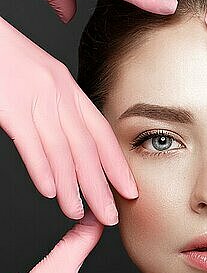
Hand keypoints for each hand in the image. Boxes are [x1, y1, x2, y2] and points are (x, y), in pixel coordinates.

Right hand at [0, 17, 140, 224]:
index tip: (129, 190)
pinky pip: (31, 142)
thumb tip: (67, 148)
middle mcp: (57, 92)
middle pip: (87, 148)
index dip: (117, 165)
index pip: (101, 132)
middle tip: (110, 214)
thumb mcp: (40, 79)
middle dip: (101, 186)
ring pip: (61, 150)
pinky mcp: (10, 105)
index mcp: (68, 87)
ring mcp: (34, 97)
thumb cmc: (5, 57)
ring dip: (72, 187)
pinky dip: (42, 169)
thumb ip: (57, 109)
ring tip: (77, 212)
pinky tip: (50, 191)